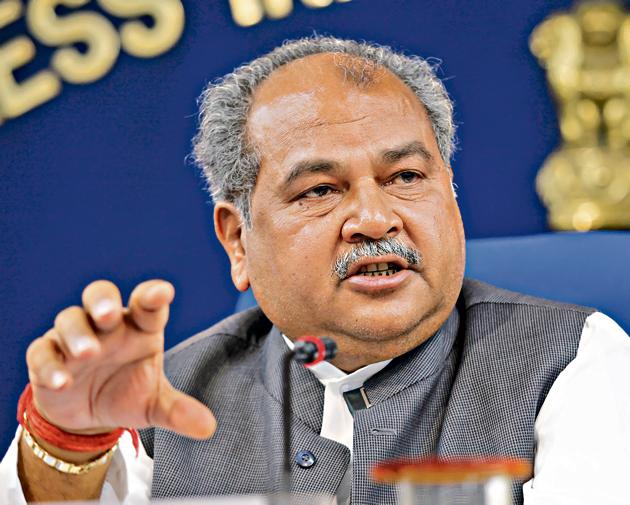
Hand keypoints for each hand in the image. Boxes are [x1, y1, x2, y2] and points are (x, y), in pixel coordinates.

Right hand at [25, 280, 215, 439]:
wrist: (89, 415)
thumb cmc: (128, 393)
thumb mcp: (155, 404)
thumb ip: (179, 411)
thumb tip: (209, 428)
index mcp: (140, 327)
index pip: (147, 304)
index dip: (153, 295)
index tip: (162, 293)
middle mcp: (107, 326)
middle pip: (101, 295)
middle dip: (103, 301)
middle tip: (108, 315)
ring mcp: (75, 337)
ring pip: (70, 320)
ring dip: (76, 334)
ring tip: (87, 354)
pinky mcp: (48, 356)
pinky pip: (42, 352)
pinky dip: (48, 365)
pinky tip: (60, 382)